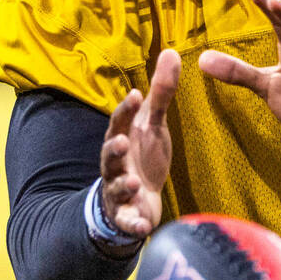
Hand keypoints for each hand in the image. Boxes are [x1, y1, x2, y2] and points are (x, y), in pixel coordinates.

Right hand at [100, 48, 180, 238]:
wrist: (138, 198)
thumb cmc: (143, 154)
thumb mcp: (154, 123)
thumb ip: (162, 92)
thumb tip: (171, 51)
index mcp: (122, 138)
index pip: (120, 122)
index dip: (125, 110)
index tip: (134, 95)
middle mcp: (115, 164)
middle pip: (109, 155)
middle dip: (113, 149)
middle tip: (121, 142)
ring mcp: (118, 191)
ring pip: (115, 188)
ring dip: (122, 186)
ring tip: (133, 182)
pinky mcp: (128, 216)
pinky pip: (128, 222)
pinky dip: (133, 225)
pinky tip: (144, 227)